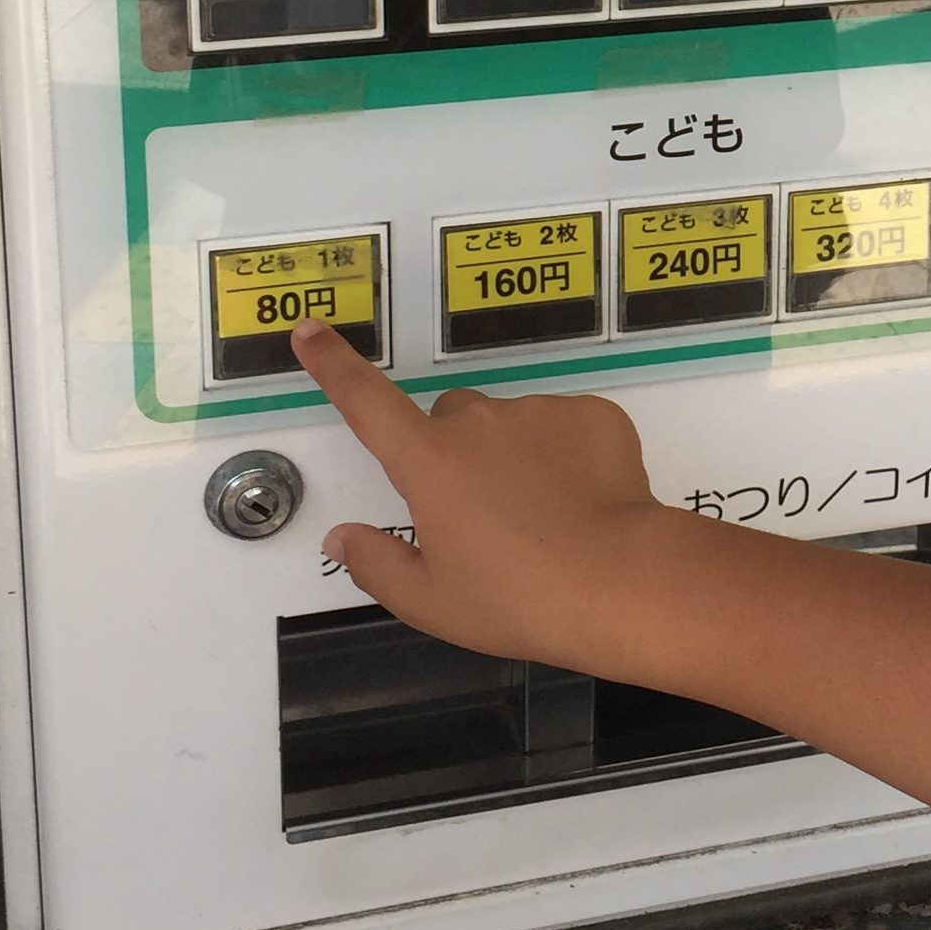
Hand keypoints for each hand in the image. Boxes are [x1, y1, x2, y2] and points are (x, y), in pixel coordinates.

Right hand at [290, 319, 676, 667]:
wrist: (621, 582)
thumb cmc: (518, 599)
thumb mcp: (432, 601)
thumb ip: (377, 564)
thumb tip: (342, 537)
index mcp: (428, 461)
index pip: (366, 401)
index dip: (333, 364)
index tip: (309, 329)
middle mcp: (478, 421)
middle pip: (449, 421)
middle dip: (455, 456)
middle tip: (483, 518)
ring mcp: (540, 411)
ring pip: (513, 425)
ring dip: (517, 458)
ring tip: (545, 520)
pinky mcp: (594, 414)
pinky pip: (568, 428)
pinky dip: (570, 458)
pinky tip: (586, 504)